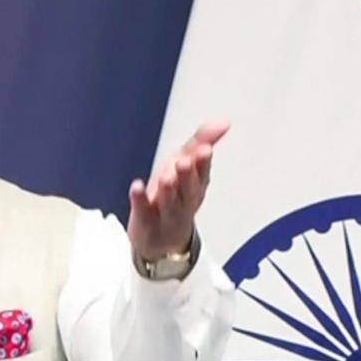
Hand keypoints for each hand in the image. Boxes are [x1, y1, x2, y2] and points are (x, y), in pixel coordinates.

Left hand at [127, 119, 229, 260]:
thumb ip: (203, 141)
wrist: (160, 239)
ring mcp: (164, 213)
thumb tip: (224, 121)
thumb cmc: (175, 196)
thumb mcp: (189, 166)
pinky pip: (142, 210)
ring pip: (168, 202)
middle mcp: (183, 200)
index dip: (203, 162)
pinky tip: (136, 186)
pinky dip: (139, 199)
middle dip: (187, 175)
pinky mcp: (145, 221)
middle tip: (185, 162)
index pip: (202, 173)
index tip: (204, 149)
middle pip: (187, 188)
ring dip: (168, 189)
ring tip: (166, 176)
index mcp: (195, 185)